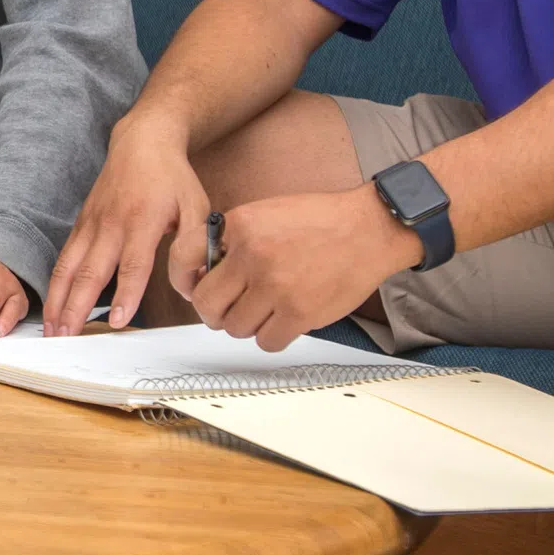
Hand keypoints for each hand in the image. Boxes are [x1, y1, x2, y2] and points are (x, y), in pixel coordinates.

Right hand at [43, 112, 213, 334]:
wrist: (142, 142)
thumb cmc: (171, 177)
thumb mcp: (198, 207)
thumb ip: (196, 247)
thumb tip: (191, 285)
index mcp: (142, 221)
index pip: (133, 264)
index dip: (127, 294)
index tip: (119, 320)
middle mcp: (111, 225)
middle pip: (90, 272)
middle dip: (76, 307)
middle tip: (66, 336)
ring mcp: (91, 224)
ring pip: (69, 267)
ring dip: (58, 300)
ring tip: (51, 329)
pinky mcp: (81, 224)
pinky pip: (64, 258)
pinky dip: (55, 283)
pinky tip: (52, 304)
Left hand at [186, 185, 419, 349]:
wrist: (370, 228)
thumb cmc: (321, 221)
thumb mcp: (266, 213)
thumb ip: (233, 239)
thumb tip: (204, 272)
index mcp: (239, 226)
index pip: (183, 257)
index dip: (184, 280)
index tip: (193, 288)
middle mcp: (252, 256)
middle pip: (207, 304)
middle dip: (215, 311)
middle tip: (231, 308)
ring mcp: (275, 287)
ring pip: (235, 327)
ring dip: (247, 324)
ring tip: (266, 310)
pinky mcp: (299, 312)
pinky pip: (266, 341)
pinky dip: (272, 336)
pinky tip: (284, 320)